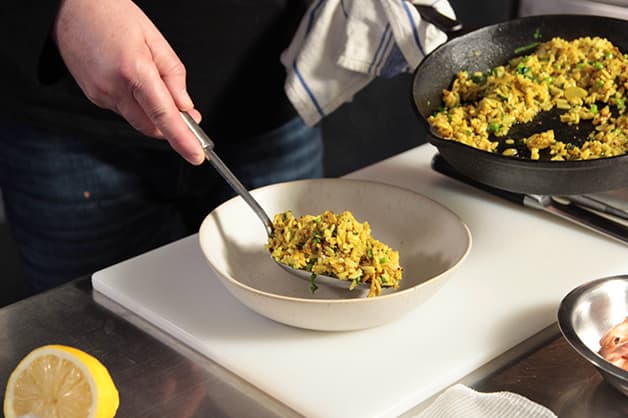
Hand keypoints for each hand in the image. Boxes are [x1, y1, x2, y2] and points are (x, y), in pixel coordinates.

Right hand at [53, 0, 204, 164]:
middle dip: (172, 128)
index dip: (182, 140)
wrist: (69, 7)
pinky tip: (135, 83)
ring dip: (154, 115)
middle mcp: (113, 87)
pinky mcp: (93, 97)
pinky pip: (123, 111)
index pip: (164, 116)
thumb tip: (185, 107)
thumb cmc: (111, 14)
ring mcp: (100, 95)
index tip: (196, 155)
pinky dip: (137, 106)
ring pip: (137, 120)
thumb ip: (173, 76)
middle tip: (189, 117)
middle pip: (151, 126)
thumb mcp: (155, 38)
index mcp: (133, 71)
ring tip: (156, 85)